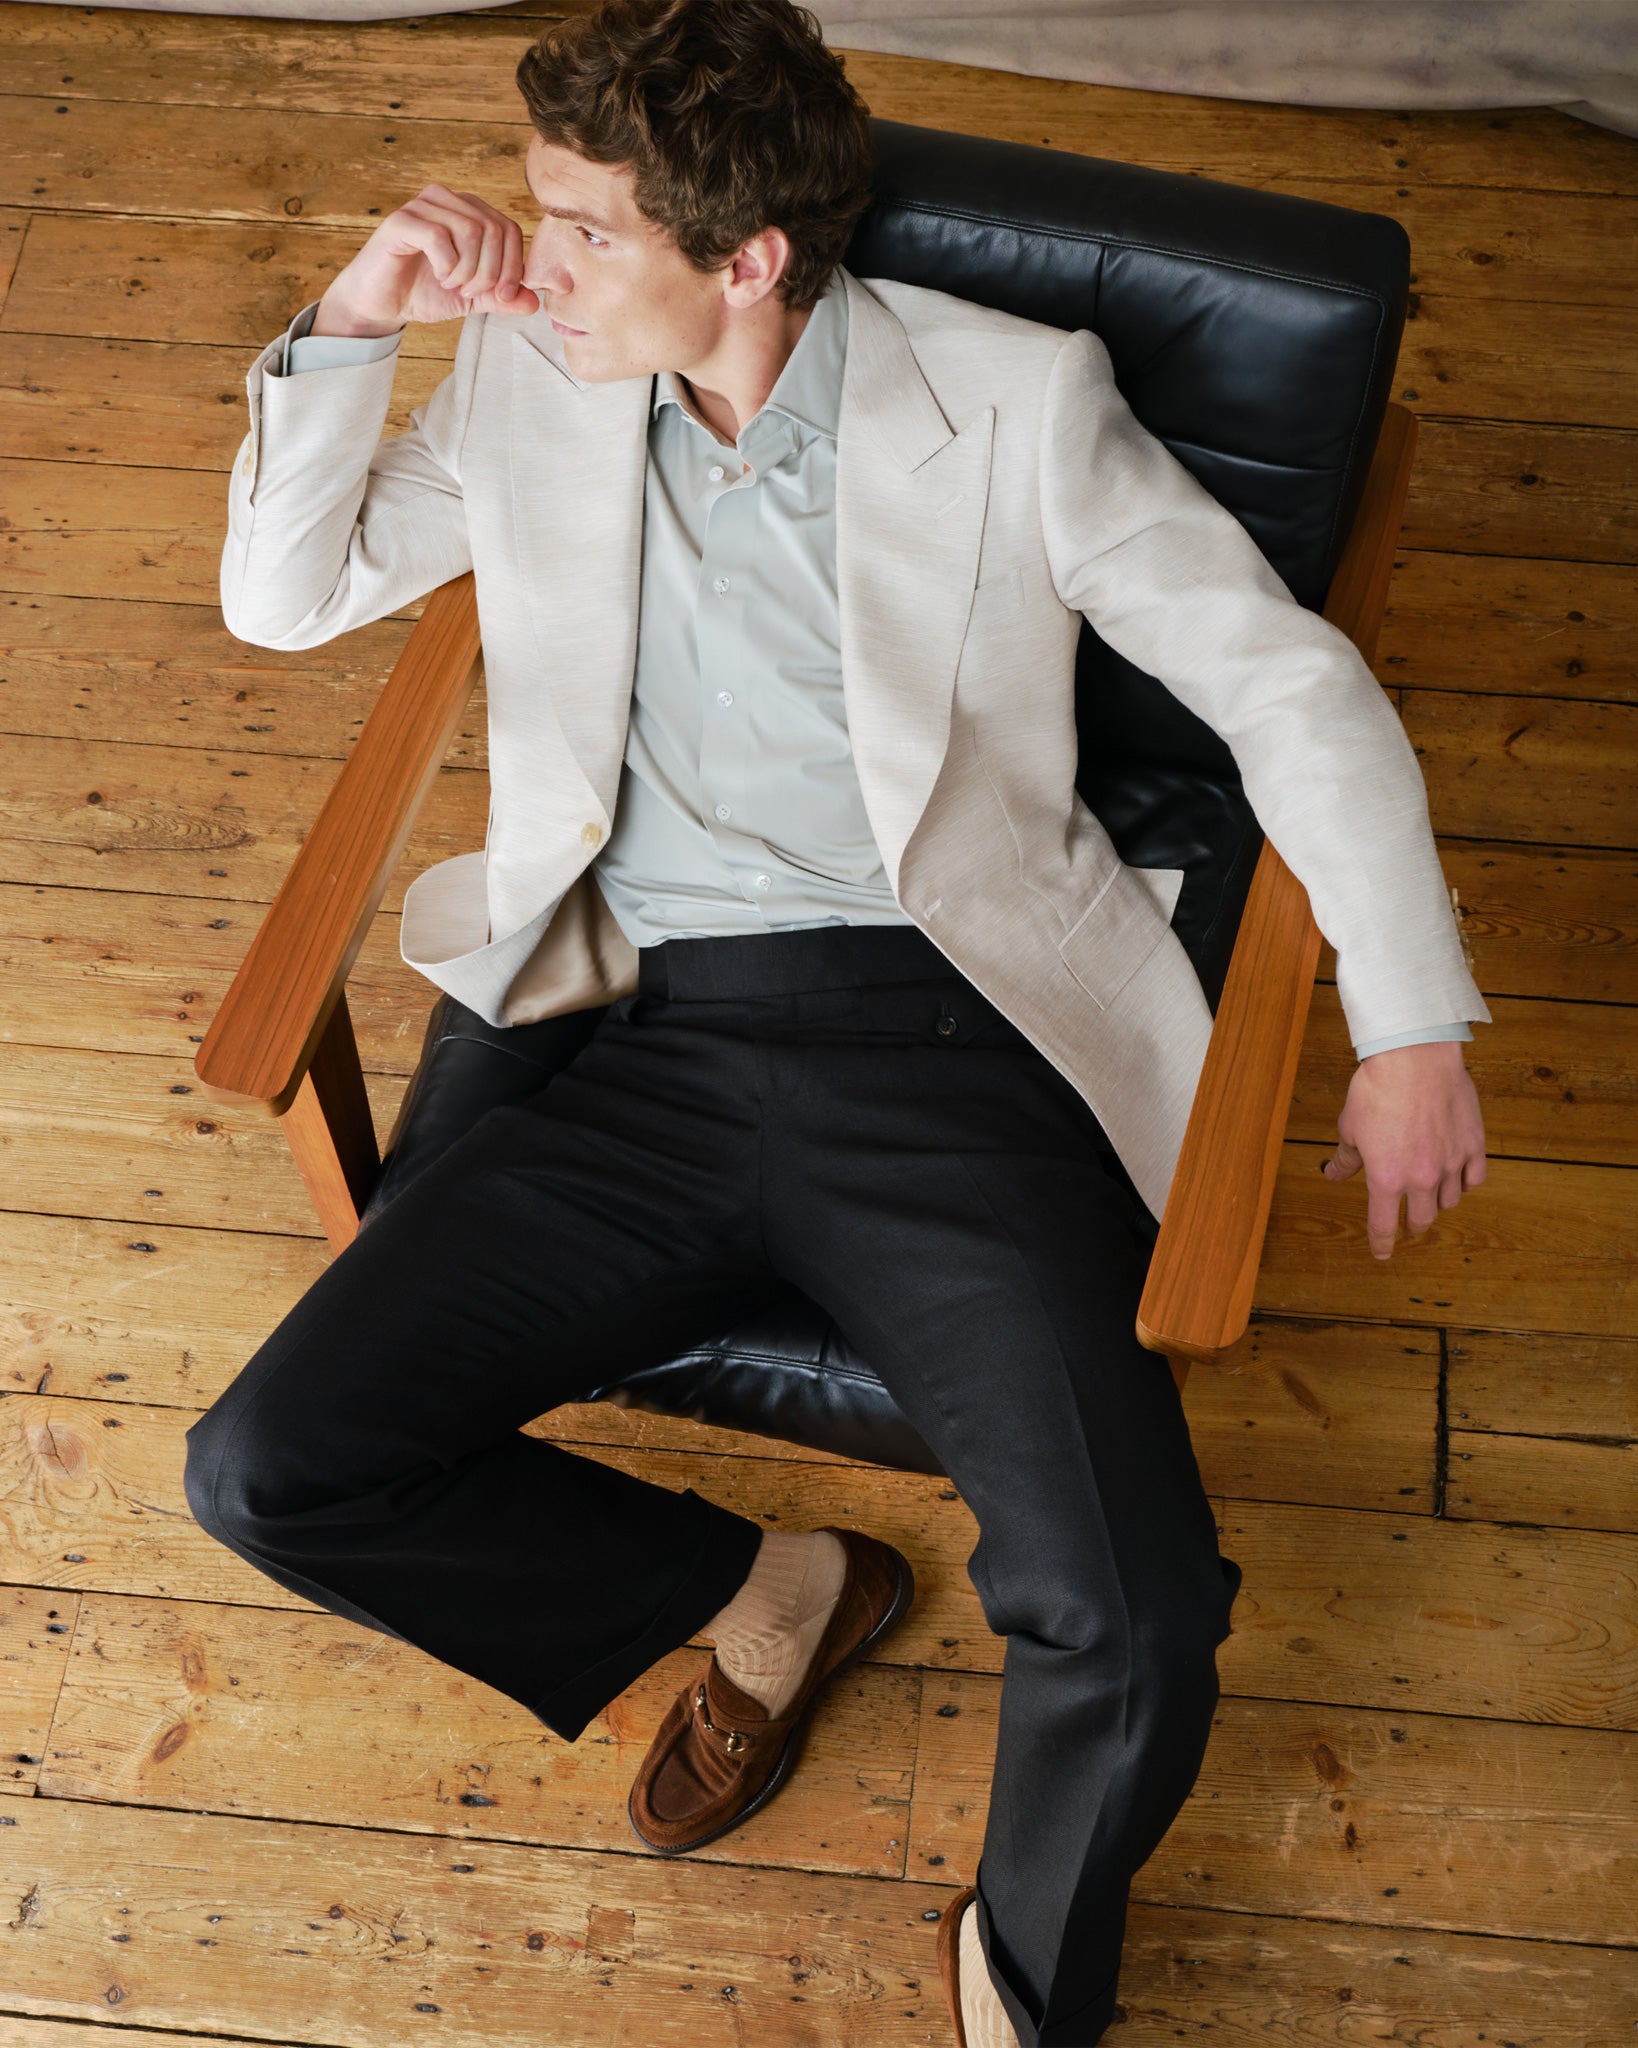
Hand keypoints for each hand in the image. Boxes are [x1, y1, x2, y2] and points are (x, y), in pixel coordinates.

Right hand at [311, 182, 541, 337]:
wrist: (381, 303)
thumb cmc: (424, 292)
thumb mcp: (472, 299)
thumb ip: (501, 297)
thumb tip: (534, 302)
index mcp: (468, 212)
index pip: (509, 228)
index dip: (513, 266)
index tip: (500, 296)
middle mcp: (447, 200)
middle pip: (493, 229)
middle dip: (490, 272)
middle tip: (470, 293)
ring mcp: (423, 206)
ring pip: (470, 231)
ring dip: (468, 271)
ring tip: (452, 285)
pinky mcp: (401, 220)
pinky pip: (440, 236)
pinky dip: (447, 265)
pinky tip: (439, 277)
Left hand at [1322, 1038, 1485, 1260]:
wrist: (1415, 1059)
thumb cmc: (1377, 1090)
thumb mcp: (1350, 1127)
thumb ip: (1346, 1158)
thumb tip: (1333, 1174)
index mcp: (1386, 1178)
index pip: (1383, 1225)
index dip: (1381, 1244)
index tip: (1381, 1253)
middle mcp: (1421, 1178)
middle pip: (1421, 1219)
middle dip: (1411, 1225)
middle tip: (1407, 1223)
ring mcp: (1451, 1163)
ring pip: (1449, 1202)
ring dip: (1437, 1203)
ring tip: (1430, 1194)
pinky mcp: (1473, 1146)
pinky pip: (1474, 1179)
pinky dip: (1465, 1183)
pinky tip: (1458, 1177)